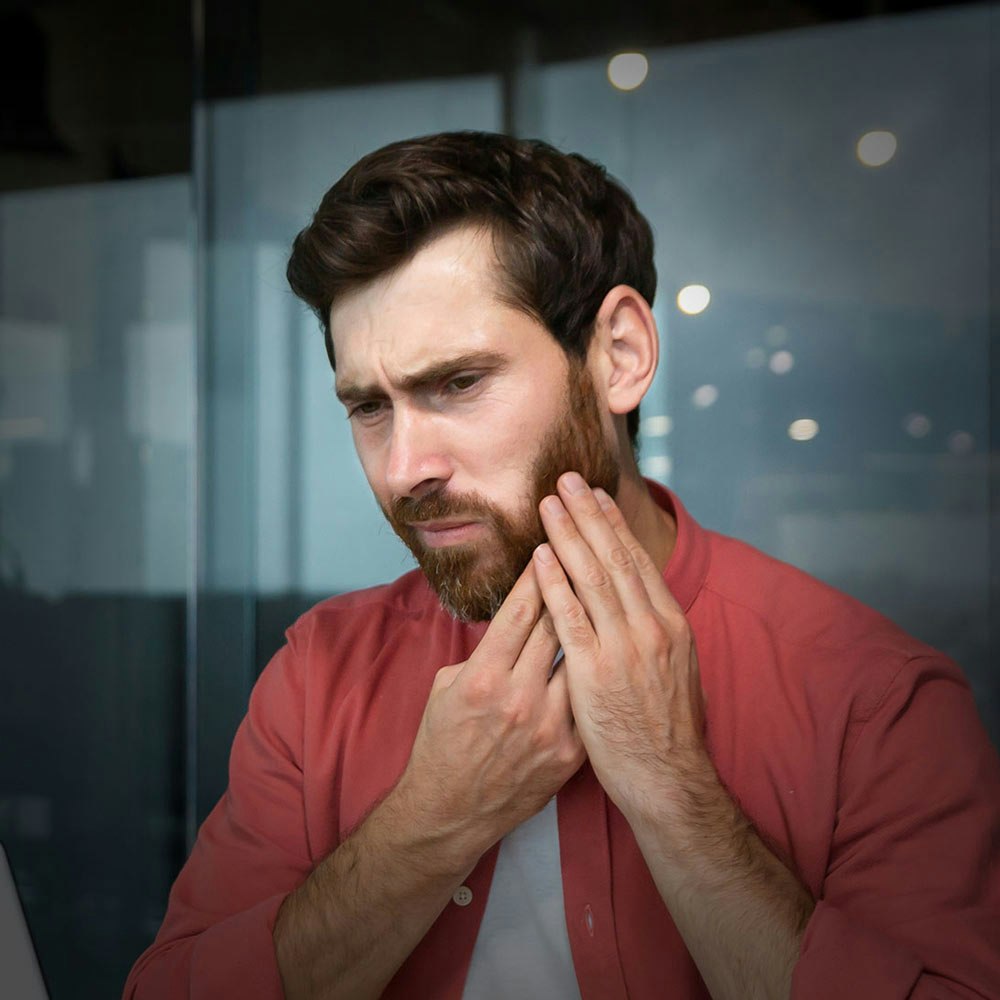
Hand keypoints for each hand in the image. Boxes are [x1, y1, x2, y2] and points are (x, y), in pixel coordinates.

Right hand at [391, 561, 584, 872]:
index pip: (520, 610)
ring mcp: (550, 727)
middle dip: (570, 586)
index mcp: (484, 676)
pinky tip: (611, 653)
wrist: (450, 812)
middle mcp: (520, 697)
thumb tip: (512, 617)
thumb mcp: (446, 686)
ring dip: (592, 627)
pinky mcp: (570, 752)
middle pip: (557, 626)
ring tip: (605, 598)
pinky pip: (589, 700)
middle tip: (585, 555)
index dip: (540, 573)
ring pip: (583, 660)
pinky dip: (596, 675)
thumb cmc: (441, 742)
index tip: (552, 544)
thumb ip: (483, 651)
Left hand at [533, 471, 712, 830]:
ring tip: (548, 502)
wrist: (667, 779)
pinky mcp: (595, 673)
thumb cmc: (667, 729)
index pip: (638, 561)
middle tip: (567, 479)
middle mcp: (652, 627)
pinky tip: (540, 556)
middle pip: (614, 557)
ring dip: (567, 534)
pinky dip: (554, 582)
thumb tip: (638, 603)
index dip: (614, 525)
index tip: (596, 497)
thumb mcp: (676, 671)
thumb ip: (655, 632)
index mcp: (672, 624)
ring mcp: (625, 648)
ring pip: (592, 577)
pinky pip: (569, 618)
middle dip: (588, 514)